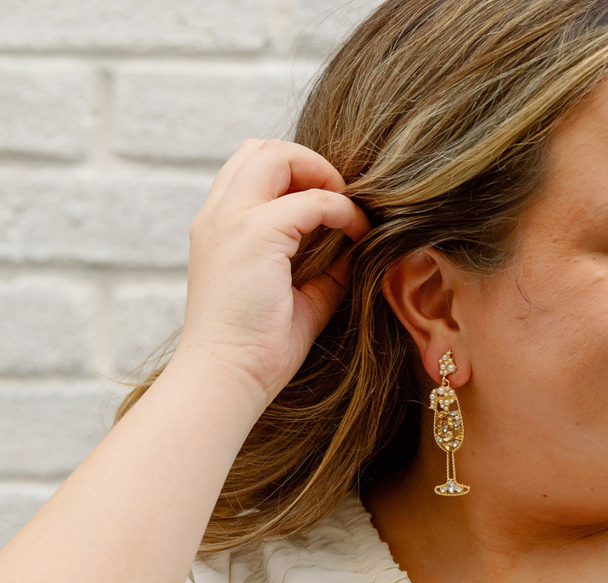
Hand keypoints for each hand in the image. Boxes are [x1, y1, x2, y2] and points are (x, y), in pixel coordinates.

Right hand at [174, 138, 371, 407]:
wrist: (228, 379)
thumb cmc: (260, 348)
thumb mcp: (300, 296)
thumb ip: (325, 265)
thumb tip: (359, 246)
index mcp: (219, 228)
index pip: (253, 169)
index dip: (297, 174)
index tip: (332, 207)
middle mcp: (218, 216)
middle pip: (261, 148)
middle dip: (309, 161)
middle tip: (342, 196)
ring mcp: (231, 222)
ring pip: (275, 155)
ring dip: (321, 174)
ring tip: (347, 210)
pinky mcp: (254, 237)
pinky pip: (309, 201)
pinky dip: (340, 211)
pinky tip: (357, 235)